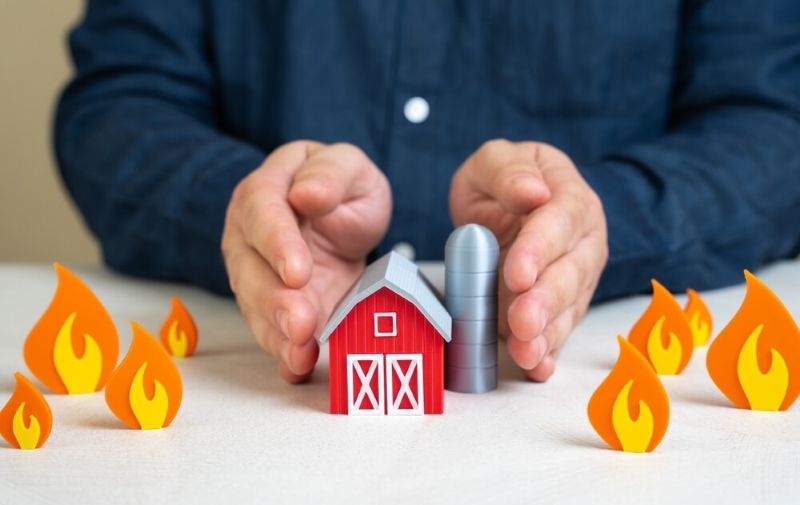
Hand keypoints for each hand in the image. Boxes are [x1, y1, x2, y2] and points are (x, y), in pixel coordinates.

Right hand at [222, 141, 391, 382]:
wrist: (338, 218)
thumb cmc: (340, 189)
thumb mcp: (350, 168)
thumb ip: (332, 174)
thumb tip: (307, 194)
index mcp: (266, 190)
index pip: (263, 214)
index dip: (278, 245)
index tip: (297, 272)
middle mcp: (248, 235)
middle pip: (251, 269)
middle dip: (275, 301)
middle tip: (301, 324)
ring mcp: (255, 273)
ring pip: (255, 306)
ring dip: (277, 334)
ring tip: (300, 354)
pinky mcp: (270, 307)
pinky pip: (270, 331)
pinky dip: (283, 353)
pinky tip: (297, 367)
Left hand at [449, 140, 607, 380]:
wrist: (512, 202)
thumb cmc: (505, 180)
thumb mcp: (495, 159)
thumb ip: (507, 171)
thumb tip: (530, 190)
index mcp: (570, 198)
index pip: (559, 223)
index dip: (539, 249)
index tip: (517, 272)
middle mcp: (582, 242)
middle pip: (570, 273)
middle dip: (546, 300)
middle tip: (523, 321)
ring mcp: (576, 277)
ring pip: (567, 308)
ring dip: (548, 333)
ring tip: (527, 352)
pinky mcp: (561, 307)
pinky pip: (557, 330)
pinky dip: (548, 352)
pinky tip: (537, 368)